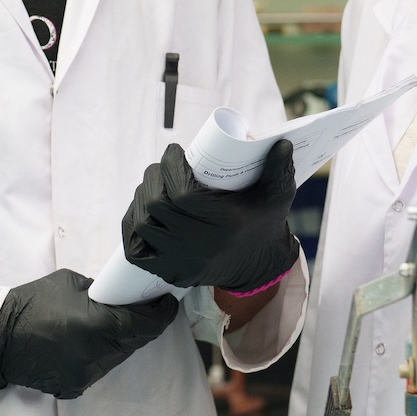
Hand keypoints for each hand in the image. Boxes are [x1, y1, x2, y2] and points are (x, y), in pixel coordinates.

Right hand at [0, 270, 178, 398]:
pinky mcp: (74, 387)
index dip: (161, 314)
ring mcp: (86, 375)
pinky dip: (100, 356)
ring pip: (118, 358)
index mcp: (97, 325)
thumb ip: (100, 293)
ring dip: (122, 342)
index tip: (167, 304)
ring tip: (113, 324)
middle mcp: (96, 355)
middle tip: (146, 309)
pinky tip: (88, 342)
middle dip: (144, 325)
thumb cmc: (30, 304)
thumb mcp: (70, 283)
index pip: (145, 324)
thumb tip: (119, 297)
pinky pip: (98, 369)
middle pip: (135, 342)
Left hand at [121, 140, 300, 293]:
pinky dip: (134, 227)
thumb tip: (282, 142)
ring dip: (143, 199)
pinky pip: (136, 249)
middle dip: (154, 178)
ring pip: (142, 223)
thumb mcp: (277, 195)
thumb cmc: (263, 221)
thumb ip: (280, 169)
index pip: (181, 194)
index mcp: (225, 226)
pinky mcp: (170, 272)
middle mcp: (200, 247)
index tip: (174, 151)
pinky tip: (145, 211)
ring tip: (154, 186)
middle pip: (157, 206)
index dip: (171, 168)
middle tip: (162, 168)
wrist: (256, 265)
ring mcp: (182, 263)